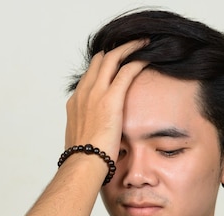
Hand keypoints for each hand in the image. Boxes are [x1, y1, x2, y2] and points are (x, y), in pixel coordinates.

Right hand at [64, 39, 148, 158]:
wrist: (82, 165)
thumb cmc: (84, 161)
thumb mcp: (84, 141)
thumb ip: (92, 133)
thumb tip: (100, 140)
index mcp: (76, 104)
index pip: (89, 77)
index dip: (102, 67)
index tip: (114, 64)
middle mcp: (83, 94)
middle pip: (98, 61)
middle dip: (114, 51)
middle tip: (130, 47)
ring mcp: (96, 94)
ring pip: (112, 58)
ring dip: (127, 48)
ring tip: (141, 43)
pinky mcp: (111, 99)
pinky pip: (126, 71)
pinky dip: (137, 59)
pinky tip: (147, 55)